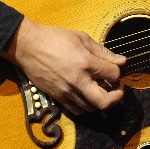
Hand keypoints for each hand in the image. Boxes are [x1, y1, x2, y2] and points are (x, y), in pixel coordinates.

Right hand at [0, 18, 125, 114]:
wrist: (28, 46)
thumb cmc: (55, 38)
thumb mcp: (82, 38)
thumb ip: (103, 52)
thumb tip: (121, 61)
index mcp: (86, 63)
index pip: (113, 75)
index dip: (118, 73)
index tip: (115, 70)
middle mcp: (78, 81)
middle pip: (105, 102)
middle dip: (116, 96)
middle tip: (116, 88)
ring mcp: (66, 92)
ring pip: (91, 109)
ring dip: (100, 101)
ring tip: (99, 89)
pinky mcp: (57, 97)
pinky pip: (76, 110)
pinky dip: (85, 105)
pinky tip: (85, 94)